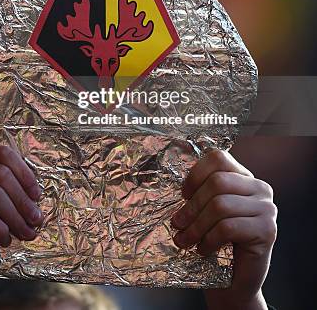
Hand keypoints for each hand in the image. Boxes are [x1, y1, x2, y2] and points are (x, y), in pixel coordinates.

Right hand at [0, 145, 42, 302]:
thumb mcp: (1, 204)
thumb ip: (13, 188)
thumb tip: (37, 192)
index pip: (1, 153)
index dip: (23, 171)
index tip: (37, 194)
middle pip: (0, 174)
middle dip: (23, 199)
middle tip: (36, 219)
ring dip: (16, 217)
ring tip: (27, 233)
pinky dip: (1, 230)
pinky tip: (6, 241)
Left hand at [171, 149, 276, 309]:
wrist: (235, 281)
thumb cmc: (217, 242)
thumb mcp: (208, 211)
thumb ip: (200, 193)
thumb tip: (173, 184)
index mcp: (245, 176)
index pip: (218, 158)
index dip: (196, 174)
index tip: (183, 194)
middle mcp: (260, 188)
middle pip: (217, 182)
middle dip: (192, 205)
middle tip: (177, 223)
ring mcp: (267, 208)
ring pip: (220, 206)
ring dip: (195, 226)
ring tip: (184, 240)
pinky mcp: (267, 231)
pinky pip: (228, 228)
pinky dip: (209, 239)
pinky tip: (203, 249)